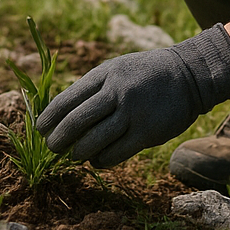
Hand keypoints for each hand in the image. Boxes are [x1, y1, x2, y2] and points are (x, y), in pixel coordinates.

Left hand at [36, 24, 229, 166]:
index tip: (40, 129)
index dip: (49, 117)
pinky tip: (99, 159)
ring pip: (92, 142)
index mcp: (106, 73)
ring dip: (78, 153)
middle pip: (75, 122)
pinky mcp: (146, 132)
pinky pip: (113, 154)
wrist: (189, 74)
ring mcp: (132, 112)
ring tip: (76, 155)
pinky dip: (101, 160)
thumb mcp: (119, 68)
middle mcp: (117, 91)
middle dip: (58, 140)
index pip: (67, 98)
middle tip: (52, 148)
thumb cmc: (147, 74)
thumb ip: (95, 88)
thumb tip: (63, 114)